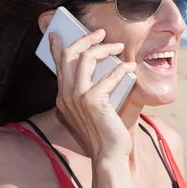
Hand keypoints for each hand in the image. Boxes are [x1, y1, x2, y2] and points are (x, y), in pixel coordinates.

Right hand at [49, 29, 136, 161]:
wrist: (109, 155)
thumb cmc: (105, 131)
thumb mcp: (93, 107)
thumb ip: (91, 88)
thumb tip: (102, 64)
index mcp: (63, 96)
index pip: (58, 64)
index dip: (56, 46)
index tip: (57, 32)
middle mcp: (65, 95)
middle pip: (69, 54)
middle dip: (85, 38)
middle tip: (101, 33)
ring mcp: (77, 98)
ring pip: (86, 58)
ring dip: (105, 48)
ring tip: (119, 47)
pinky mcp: (93, 101)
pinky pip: (108, 75)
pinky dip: (122, 68)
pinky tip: (130, 66)